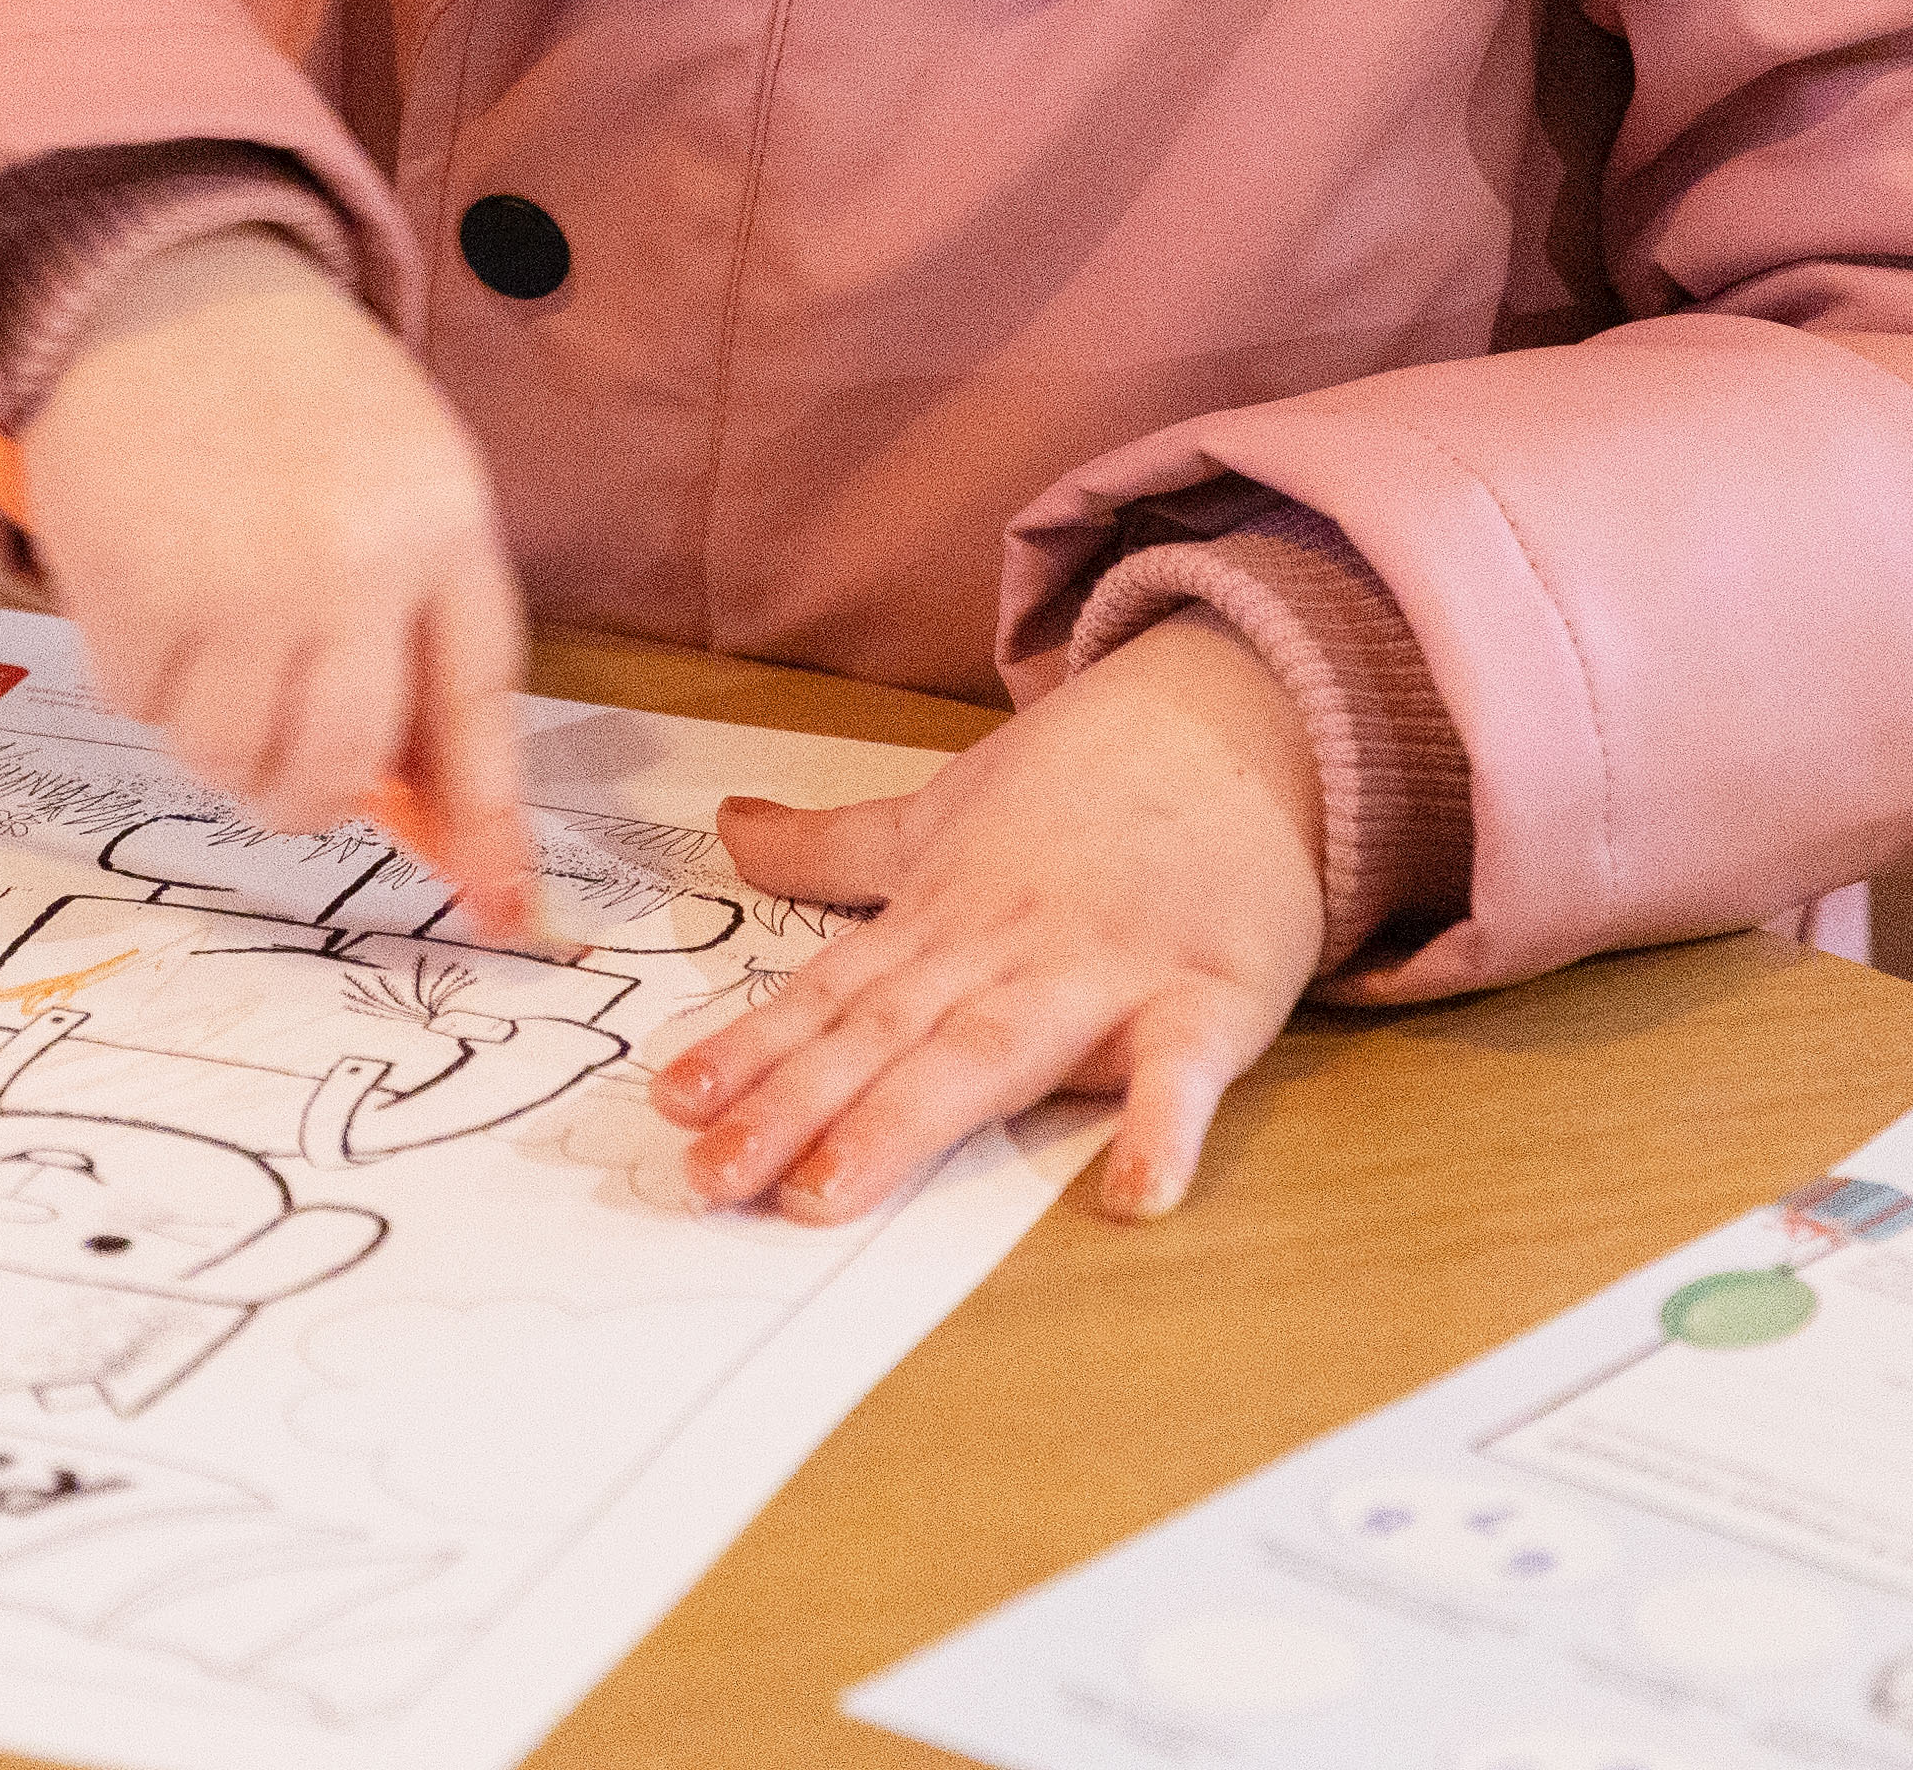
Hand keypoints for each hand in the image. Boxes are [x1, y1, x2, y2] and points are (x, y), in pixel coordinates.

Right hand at [20, 230, 539, 940]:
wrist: (159, 283)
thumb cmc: (297, 394)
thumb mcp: (405, 483)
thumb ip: (422, 629)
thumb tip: (418, 805)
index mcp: (440, 528)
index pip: (478, 710)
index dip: (489, 825)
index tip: (502, 908)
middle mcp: (350, 565)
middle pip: (340, 768)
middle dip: (310, 796)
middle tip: (284, 768)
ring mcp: (236, 582)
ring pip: (229, 757)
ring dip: (216, 735)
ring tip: (210, 645)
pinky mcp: (131, 586)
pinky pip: (138, 704)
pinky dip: (143, 677)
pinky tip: (152, 593)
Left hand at [658, 611, 1325, 1225]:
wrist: (1242, 717)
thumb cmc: (1088, 785)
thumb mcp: (947, 809)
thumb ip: (837, 846)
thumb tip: (728, 829)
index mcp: (941, 918)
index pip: (828, 995)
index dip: (749, 1052)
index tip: (670, 1107)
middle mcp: (1004, 950)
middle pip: (883, 1036)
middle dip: (792, 1108)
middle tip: (707, 1180)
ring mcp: (1105, 973)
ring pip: (991, 1054)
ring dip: (909, 1121)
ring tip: (830, 1193)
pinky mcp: (1211, 996)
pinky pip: (1182, 1071)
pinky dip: (1162, 1126)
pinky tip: (1134, 1195)